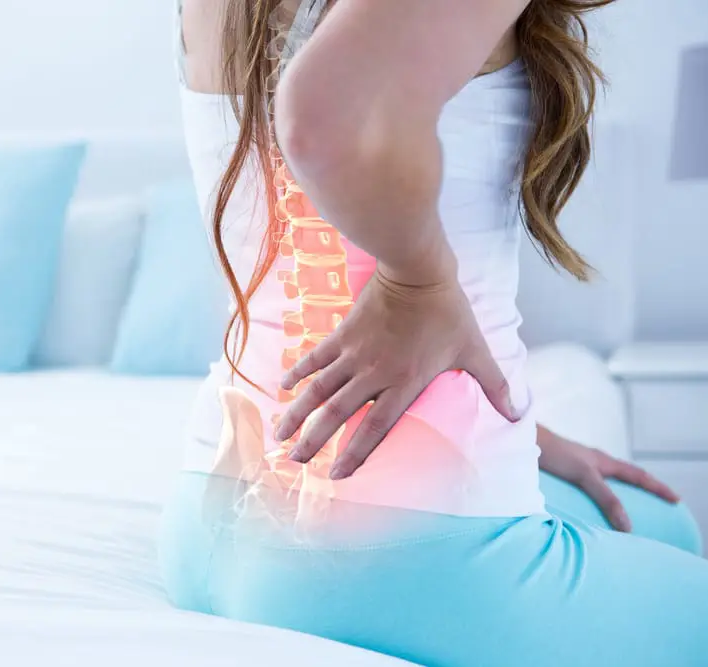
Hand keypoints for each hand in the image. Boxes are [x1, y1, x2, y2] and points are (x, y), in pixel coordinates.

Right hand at [274, 261, 518, 480]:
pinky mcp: (342, 334)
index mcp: (404, 384)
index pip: (375, 428)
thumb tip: (521, 414)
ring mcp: (354, 354)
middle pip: (336, 415)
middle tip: (295, 462)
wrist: (417, 270)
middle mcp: (373, 374)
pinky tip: (282, 386)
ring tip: (279, 435)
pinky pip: (315, 358)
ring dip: (297, 413)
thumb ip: (495, 385)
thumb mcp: (475, 350)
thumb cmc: (448, 312)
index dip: (355, 454)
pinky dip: (298, 372)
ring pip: (318, 390)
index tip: (337, 476)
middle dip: (314, 441)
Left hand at [538, 426, 680, 531]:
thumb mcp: (585, 476)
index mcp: (605, 462)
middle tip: (660, 500)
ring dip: (622, 490)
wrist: (526, 442)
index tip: (676, 499)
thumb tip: (628, 525)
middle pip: (627, 475)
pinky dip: (600, 492)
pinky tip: (593, 502)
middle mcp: (596, 462)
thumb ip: (606, 498)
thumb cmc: (556, 454)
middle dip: (645, 488)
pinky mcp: (567, 470)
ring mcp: (581, 465)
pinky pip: (591, 483)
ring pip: (608, 479)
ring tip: (630, 504)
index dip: (658, 488)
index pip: (639, 476)